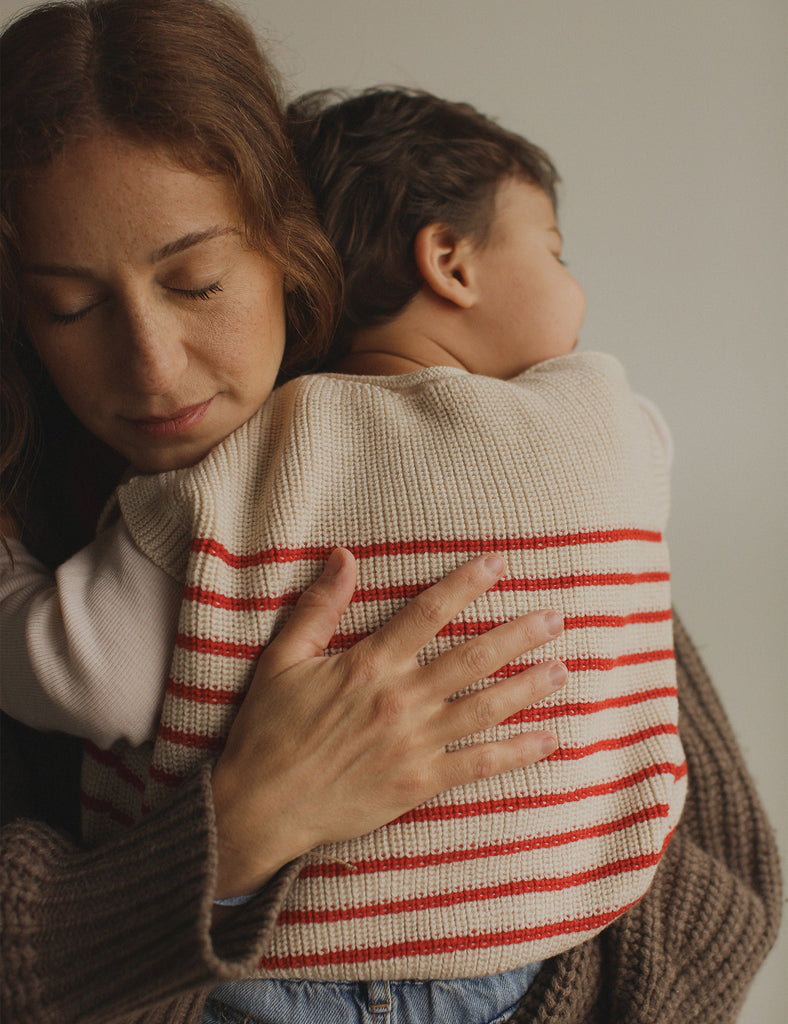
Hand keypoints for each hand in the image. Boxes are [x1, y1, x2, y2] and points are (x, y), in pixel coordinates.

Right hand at [211, 548, 564, 897]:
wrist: (260, 806)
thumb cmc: (269, 729)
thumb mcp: (284, 658)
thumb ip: (319, 606)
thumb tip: (345, 554)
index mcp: (369, 665)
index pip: (428, 612)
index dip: (466, 584)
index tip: (498, 563)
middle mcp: (400, 700)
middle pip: (472, 658)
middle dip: (517, 634)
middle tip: (555, 617)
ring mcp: (414, 745)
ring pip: (484, 708)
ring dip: (527, 687)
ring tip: (562, 669)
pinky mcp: (419, 783)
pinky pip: (477, 766)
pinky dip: (516, 753)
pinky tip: (548, 740)